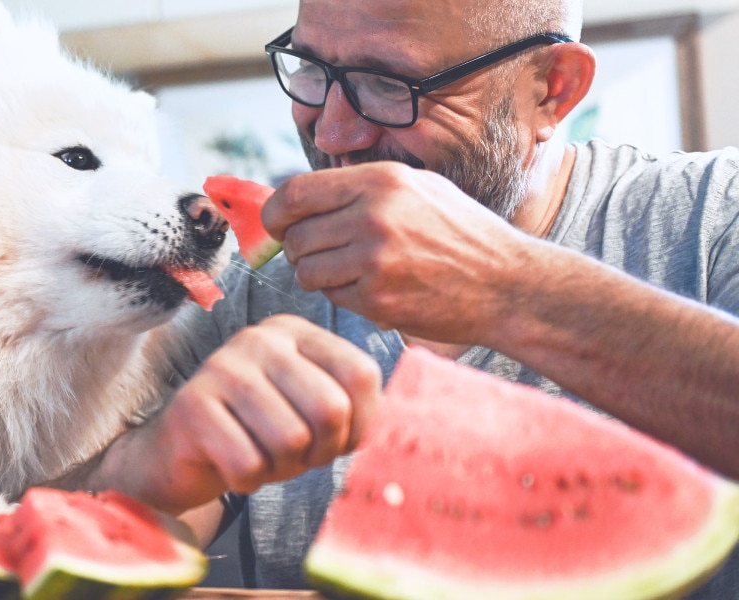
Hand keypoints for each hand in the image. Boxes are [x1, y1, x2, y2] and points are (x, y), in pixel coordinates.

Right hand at [121, 314, 380, 513]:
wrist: (177, 455)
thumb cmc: (254, 433)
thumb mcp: (306, 410)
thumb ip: (348, 405)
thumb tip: (393, 428)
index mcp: (294, 332)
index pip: (360, 373)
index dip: (362, 423)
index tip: (339, 441)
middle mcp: (259, 339)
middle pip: (330, 409)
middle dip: (320, 451)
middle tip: (295, 456)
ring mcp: (221, 368)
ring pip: (291, 440)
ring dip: (281, 467)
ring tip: (260, 456)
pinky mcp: (192, 406)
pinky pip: (249, 464)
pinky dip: (247, 480)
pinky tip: (230, 464)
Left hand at [262, 162, 532, 343]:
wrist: (507, 283)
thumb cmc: (461, 235)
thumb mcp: (416, 189)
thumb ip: (359, 189)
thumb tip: (298, 200)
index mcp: (380, 181)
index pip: (294, 193)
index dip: (276, 213)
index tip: (277, 225)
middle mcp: (373, 215)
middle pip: (295, 236)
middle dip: (301, 249)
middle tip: (325, 255)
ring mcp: (375, 258)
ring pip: (306, 270)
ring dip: (320, 275)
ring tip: (353, 272)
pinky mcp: (378, 298)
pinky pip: (332, 297)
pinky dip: (344, 296)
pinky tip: (375, 289)